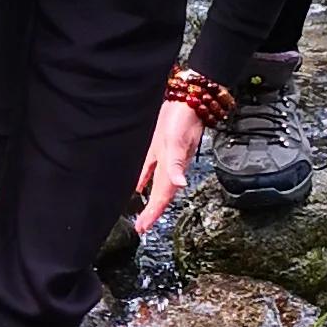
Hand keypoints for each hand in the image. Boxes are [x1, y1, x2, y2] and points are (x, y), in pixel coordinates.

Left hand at [132, 100, 203, 233]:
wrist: (188, 98)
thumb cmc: (184, 119)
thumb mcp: (177, 142)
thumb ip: (177, 164)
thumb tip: (180, 185)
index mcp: (172, 167)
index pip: (162, 196)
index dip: (153, 213)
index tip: (143, 228)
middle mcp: (170, 165)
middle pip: (160, 195)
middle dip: (151, 212)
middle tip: (141, 227)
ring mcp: (165, 156)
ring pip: (156, 184)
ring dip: (149, 199)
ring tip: (142, 213)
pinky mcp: (160, 146)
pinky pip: (150, 168)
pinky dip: (144, 179)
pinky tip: (138, 185)